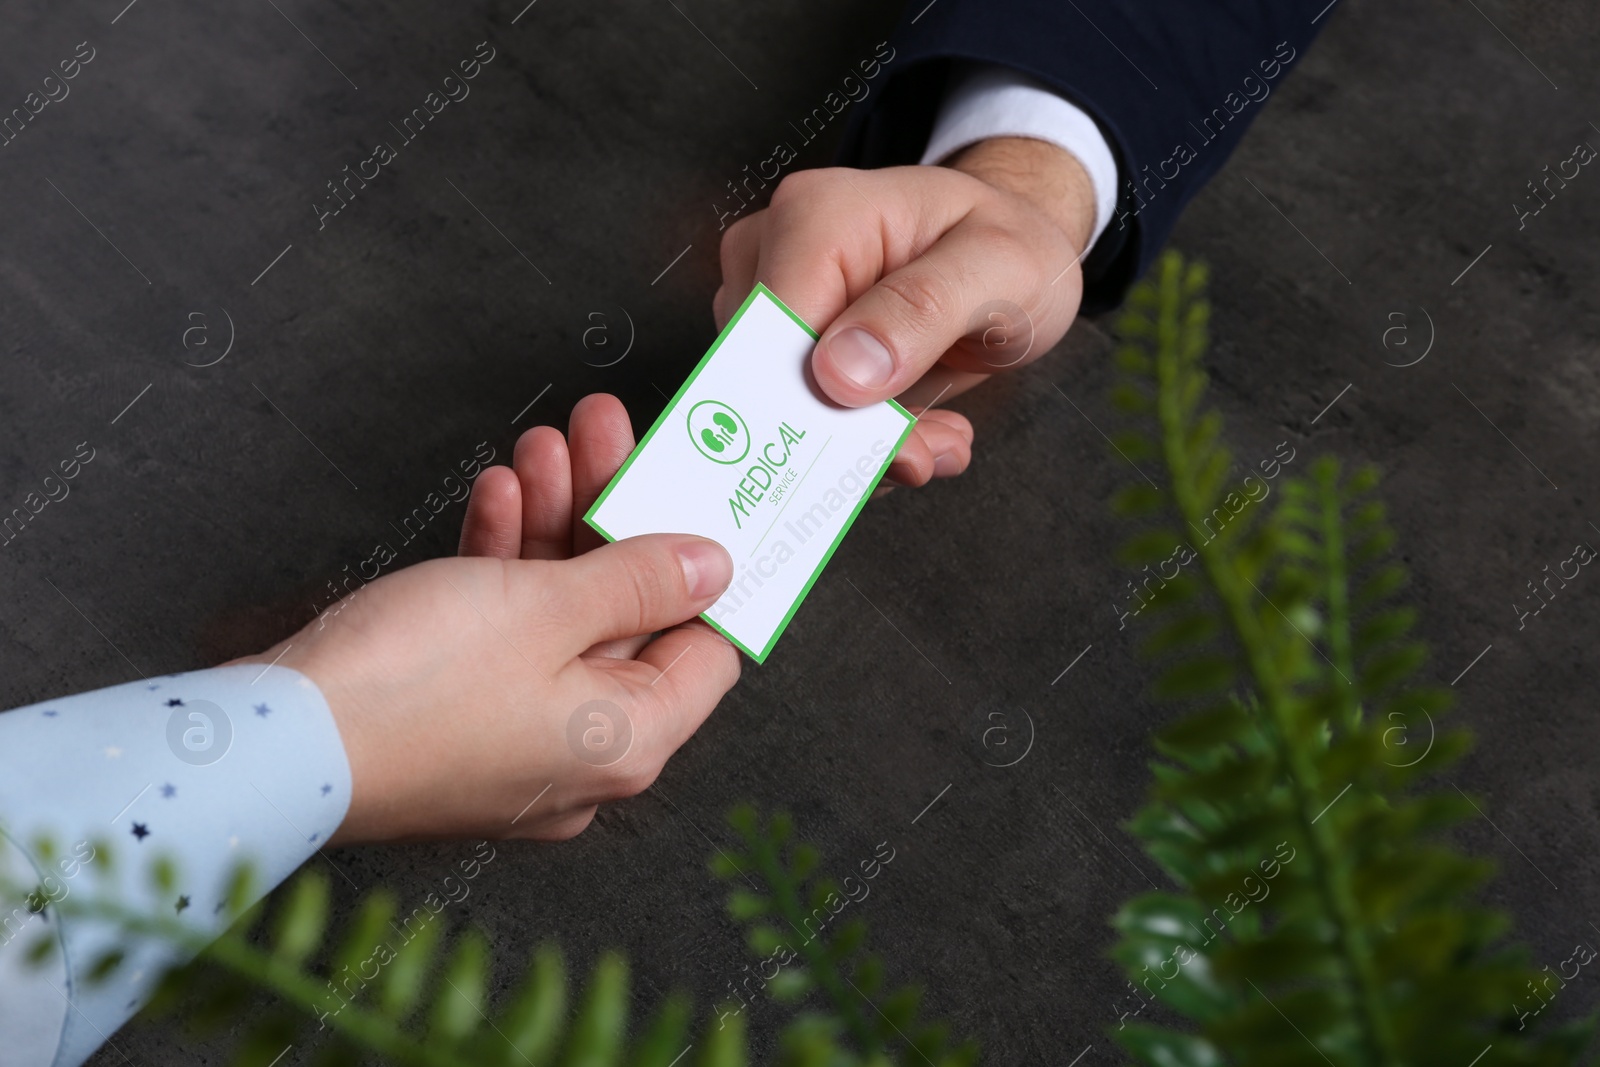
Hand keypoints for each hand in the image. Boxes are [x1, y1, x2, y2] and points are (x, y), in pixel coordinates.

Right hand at [235, 396, 739, 844]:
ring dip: (553, 524)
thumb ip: (640, 579)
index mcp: (628, 743)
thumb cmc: (409, 691)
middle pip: (626, 619)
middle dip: (609, 515)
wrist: (271, 743)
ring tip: (545, 445)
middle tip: (603, 437)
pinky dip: (502, 567)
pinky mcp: (455, 718)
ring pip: (558, 617)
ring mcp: (514, 738)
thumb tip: (712, 567)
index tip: (694, 501)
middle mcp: (580, 753)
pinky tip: (496, 497)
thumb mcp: (547, 608)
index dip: (705, 571)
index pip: (705, 652)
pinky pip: (501, 635)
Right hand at [715, 136, 1097, 486]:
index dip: (817, 403)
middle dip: (850, 438)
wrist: (1019, 256)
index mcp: (814, 218)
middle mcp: (775, 258)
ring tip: (937, 438)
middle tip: (928, 449)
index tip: (891, 446)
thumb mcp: (1000, 266)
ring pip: (788, 415)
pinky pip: (808, 424)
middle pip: (773, 381)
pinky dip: (868, 446)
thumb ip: (922, 308)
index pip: (772, 333)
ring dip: (867, 447)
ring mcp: (777, 309)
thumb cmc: (1008, 242)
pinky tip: (923, 431)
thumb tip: (839, 373)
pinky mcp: (791, 355)